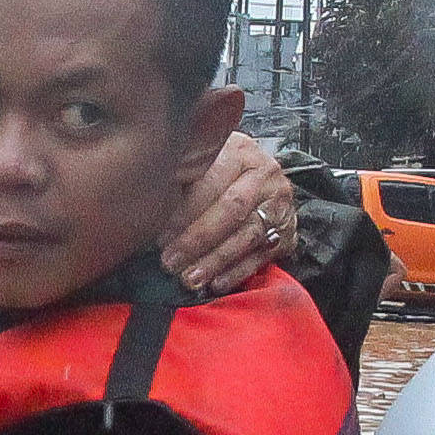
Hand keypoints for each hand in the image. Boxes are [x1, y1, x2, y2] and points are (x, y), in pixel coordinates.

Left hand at [162, 133, 297, 295]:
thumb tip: (147, 215)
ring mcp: (280, 203)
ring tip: (189, 278)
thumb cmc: (212, 177)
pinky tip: (216, 283)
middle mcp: (266, 173)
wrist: (254, 183)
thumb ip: (179, 183)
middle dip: (197, 240)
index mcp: (240, 151)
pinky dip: (237, 272)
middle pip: (231, 210)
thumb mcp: (197, 168)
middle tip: (170, 262)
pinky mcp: (287, 232)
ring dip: (215, 261)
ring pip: (247, 235)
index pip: (212, 182)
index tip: (158, 234)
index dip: (184, 211)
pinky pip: (261, 256)